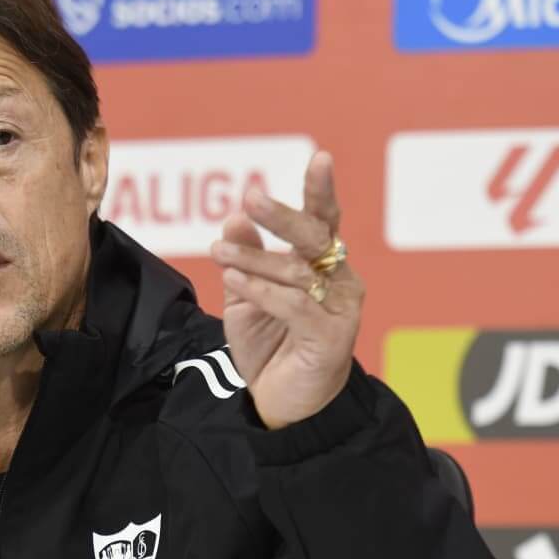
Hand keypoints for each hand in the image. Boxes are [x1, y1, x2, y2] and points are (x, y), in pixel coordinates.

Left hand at [209, 151, 362, 429]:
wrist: (280, 402)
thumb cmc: (270, 346)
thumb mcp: (246, 297)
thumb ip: (244, 258)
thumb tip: (234, 216)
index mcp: (321, 265)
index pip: (325, 219)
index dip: (322, 189)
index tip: (320, 156)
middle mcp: (339, 281)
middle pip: (317, 237)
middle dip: (284, 215)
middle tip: (251, 197)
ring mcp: (340, 309)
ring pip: (298, 271)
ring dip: (254, 257)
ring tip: (217, 251)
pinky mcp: (332, 337)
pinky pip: (295, 305)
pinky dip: (262, 290)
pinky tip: (234, 280)